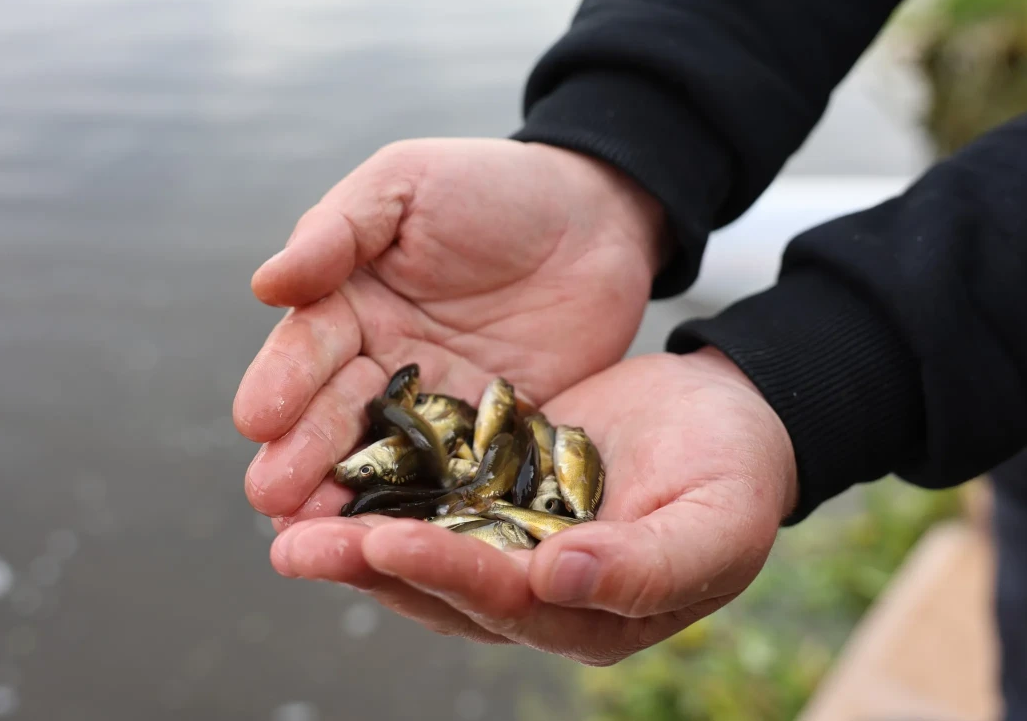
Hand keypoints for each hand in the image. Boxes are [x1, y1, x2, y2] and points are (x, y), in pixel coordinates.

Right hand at [235, 138, 667, 520]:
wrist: (598, 215)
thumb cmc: (493, 186)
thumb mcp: (407, 183)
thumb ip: (338, 230)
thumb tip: (267, 284)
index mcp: (350, 304)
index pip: (309, 347)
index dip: (282, 382)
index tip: (257, 419)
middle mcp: (383, 364)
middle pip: (336, 415)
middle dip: (302, 456)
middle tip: (273, 499)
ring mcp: (439, 407)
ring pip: (386, 459)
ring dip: (349, 499)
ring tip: (315, 538)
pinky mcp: (494, 437)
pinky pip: (461, 475)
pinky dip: (433, 508)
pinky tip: (411, 541)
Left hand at [267, 349, 797, 664]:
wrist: (729, 411)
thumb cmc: (740, 471)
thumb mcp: (719, 519)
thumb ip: (648, 564)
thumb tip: (557, 580)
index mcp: (593, 614)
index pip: (510, 604)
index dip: (450, 575)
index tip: (389, 541)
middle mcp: (539, 591)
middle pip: (445, 590)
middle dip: (371, 567)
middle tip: (296, 546)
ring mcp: (512, 543)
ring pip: (424, 551)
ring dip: (356, 538)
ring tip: (286, 522)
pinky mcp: (495, 493)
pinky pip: (431, 497)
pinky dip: (382, 489)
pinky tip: (329, 470)